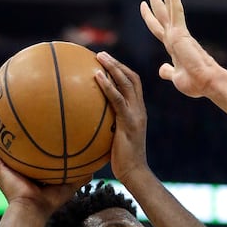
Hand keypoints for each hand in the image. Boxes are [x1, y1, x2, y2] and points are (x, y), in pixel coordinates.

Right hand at [0, 115, 87, 216]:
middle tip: (10, 106)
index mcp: (30, 166)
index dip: (29, 133)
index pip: (29, 147)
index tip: (33, 116)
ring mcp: (4, 164)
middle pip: (11, 141)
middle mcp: (15, 163)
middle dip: (9, 125)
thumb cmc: (50, 200)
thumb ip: (81, 174)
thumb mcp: (69, 184)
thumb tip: (96, 165)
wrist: (33, 210)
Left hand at [94, 53, 148, 182]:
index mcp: (138, 112)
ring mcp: (136, 115)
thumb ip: (106, 127)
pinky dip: (107, 86)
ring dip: (113, 67)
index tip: (106, 63)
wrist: (134, 173)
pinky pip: (118, 99)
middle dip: (116, 64)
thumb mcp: (113, 139)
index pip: (134, 85)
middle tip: (100, 54)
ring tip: (98, 57)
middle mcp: (140, 110)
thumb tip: (86, 122)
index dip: (122, 71)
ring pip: (127, 83)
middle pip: (132, 79)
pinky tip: (95, 77)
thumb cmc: (121, 161)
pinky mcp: (129, 122)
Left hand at [140, 0, 221, 97]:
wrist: (208, 83)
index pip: (158, 26)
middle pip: (161, 10)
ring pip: (168, 5)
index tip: (143, 4)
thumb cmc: (196, 84)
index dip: (149, 16)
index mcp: (173, 45)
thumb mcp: (175, 77)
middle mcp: (175, 36)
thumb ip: (167, 71)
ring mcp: (178, 32)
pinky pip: (177, 9)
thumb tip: (161, 69)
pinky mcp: (182, 32)